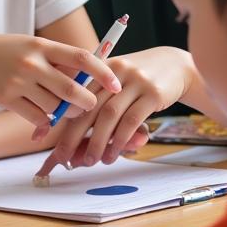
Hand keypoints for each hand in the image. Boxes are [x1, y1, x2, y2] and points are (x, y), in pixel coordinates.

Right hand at [0, 35, 121, 127]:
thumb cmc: (6, 52)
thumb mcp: (31, 46)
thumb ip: (57, 59)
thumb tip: (90, 77)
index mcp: (42, 45)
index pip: (81, 58)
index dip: (102, 72)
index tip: (117, 84)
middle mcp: (32, 63)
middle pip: (72, 89)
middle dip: (87, 102)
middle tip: (89, 105)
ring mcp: (19, 82)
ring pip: (56, 107)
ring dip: (66, 114)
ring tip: (66, 111)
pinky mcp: (7, 99)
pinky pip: (38, 118)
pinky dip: (45, 121)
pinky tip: (44, 116)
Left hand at [34, 46, 193, 179]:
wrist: (175, 65)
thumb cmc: (137, 81)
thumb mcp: (115, 83)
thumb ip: (97, 106)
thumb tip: (76, 142)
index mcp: (98, 68)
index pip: (74, 95)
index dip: (61, 119)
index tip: (52, 136)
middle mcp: (113, 72)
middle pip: (88, 107)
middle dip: (74, 136)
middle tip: (63, 158)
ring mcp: (134, 81)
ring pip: (109, 116)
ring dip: (98, 142)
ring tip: (91, 161)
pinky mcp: (153, 94)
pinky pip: (132, 120)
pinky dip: (120, 140)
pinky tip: (113, 154)